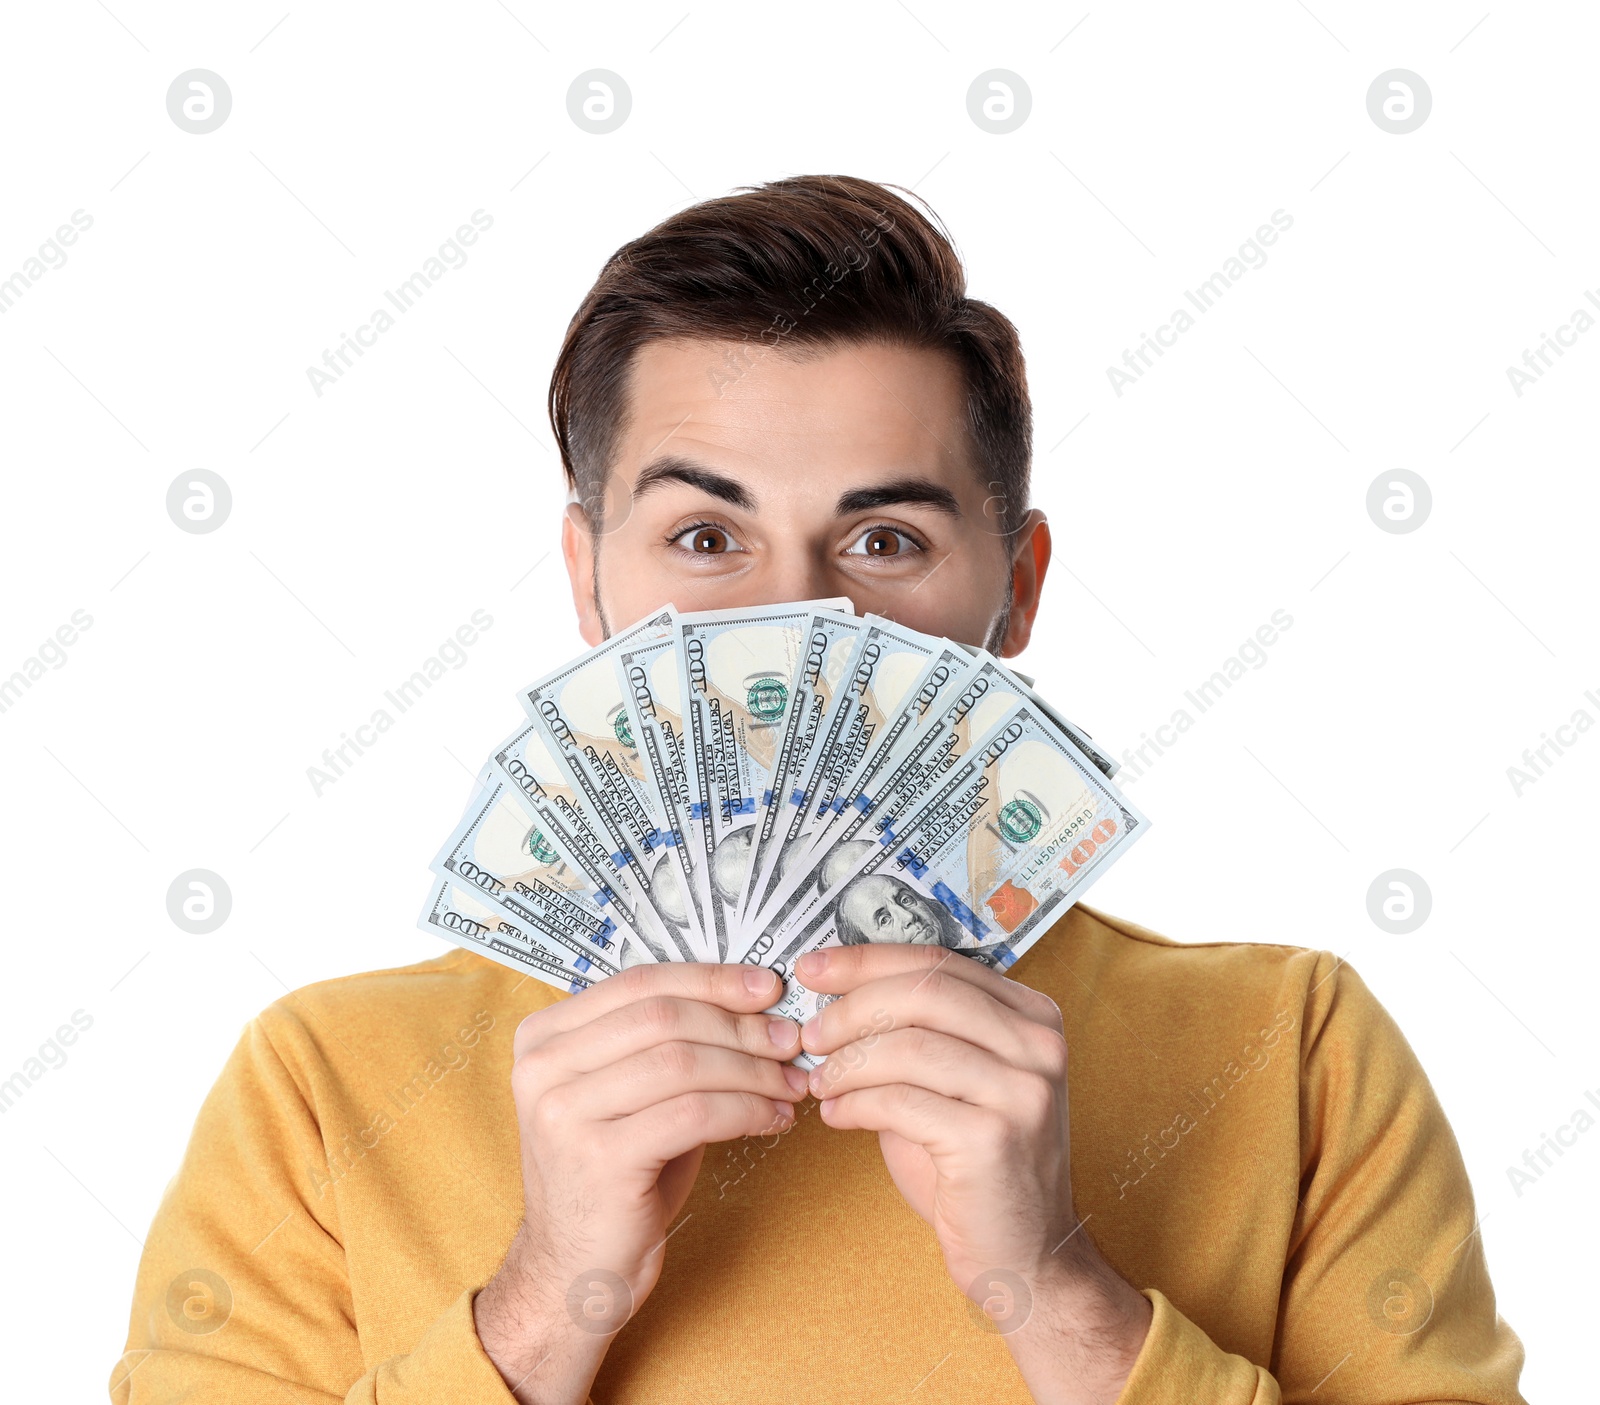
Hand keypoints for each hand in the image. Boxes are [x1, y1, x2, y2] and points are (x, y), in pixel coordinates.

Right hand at [474, 962, 804, 1403]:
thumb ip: (670, 1042)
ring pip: (683, 1062)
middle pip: (665, 1017)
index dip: (711, 979)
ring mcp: (563, 1113)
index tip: (769, 986)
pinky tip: (773, 1118)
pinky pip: (694, 1114)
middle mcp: (542, 1067)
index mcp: (543, 1035)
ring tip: (791, 1082)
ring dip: (752, 1069)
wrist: (575, 1269)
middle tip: (790, 1039)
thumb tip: (756, 999)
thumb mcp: (631, 1093)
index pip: (641, 982)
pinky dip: (746, 1109)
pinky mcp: (597, 1159)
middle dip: (739, 1025)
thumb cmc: (618, 1174)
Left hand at [797, 943, 1150, 1404]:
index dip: (866, 961)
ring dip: (847, 1062)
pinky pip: (901, 1101)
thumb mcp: (951, 1080)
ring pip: (907, 1046)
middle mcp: (1038, 1044)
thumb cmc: (973, 1163)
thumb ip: (912, 1032)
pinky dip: (855, 1104)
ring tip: (819, 1082)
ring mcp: (1023, 1091)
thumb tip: (830, 993)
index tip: (812, 967)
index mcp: (1031, 1015)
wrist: (1023, 1253)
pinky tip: (836, 1116)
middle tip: (809, 1032)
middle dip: (851, 1007)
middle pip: (923, 992)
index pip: (937, 963)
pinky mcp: (994, 1139)